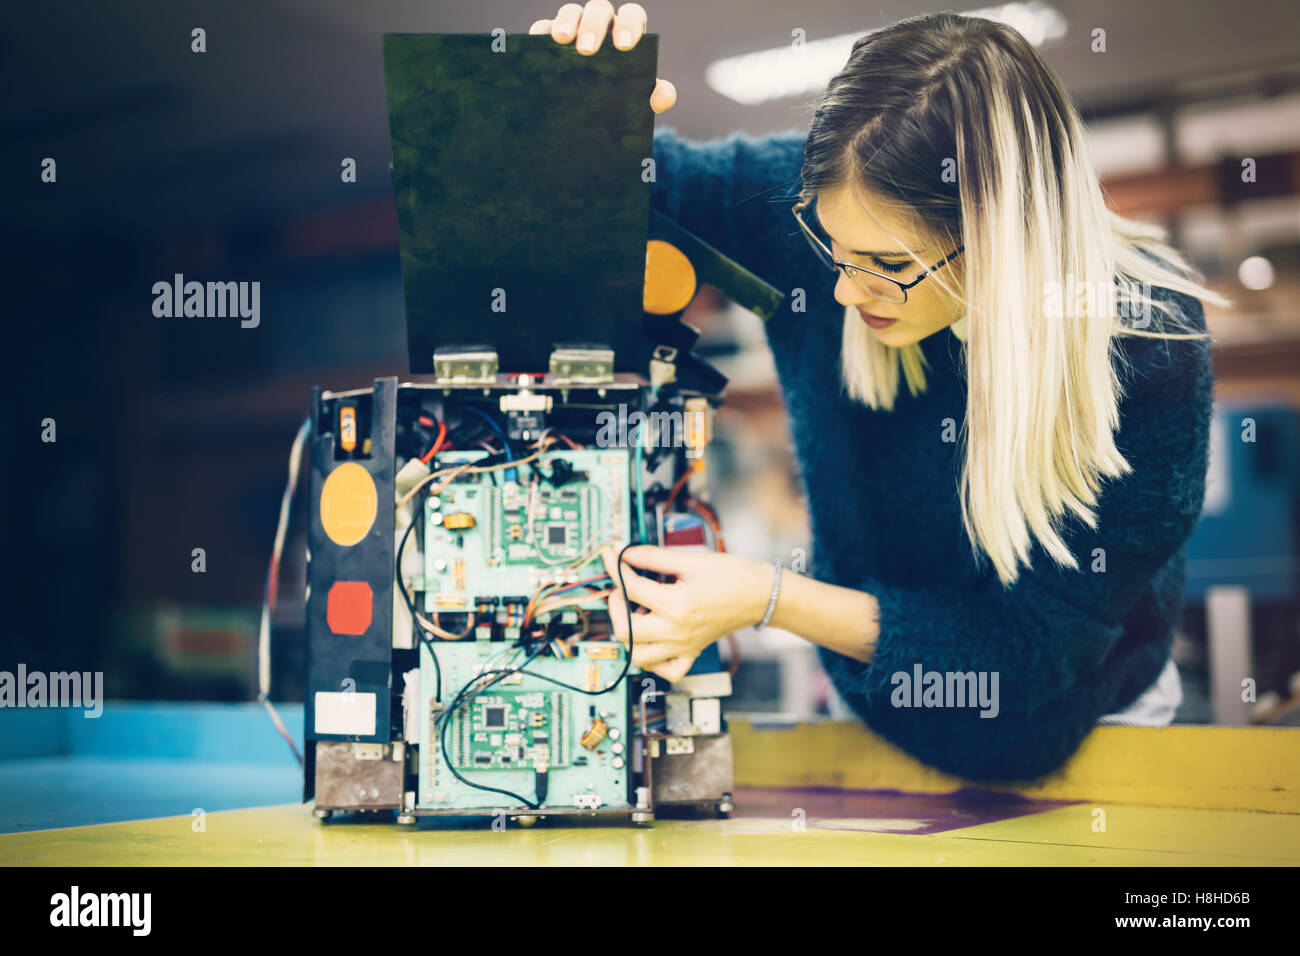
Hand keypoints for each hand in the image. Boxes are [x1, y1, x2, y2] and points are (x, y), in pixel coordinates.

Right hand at [529, 2, 676, 112]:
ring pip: (571, 11)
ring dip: (566, 22)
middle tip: (587, 50)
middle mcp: (601, 23)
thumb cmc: (620, 95)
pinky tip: (539, 44)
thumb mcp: (638, 98)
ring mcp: (574, 26)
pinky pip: (543, 26)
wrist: (591, 111)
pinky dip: (542, 32)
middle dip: (594, 27)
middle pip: (599, 10)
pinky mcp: (549, 36)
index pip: (631, 16)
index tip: (625, 47)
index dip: (629, 26)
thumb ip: (655, 96)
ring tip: (561, 41)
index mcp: (627, 31)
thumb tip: (663, 97)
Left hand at [599, 544, 771, 681]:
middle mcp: (676, 632)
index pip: (630, 588)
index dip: (615, 567)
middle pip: (624, 629)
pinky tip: (651, 640)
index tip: (611, 555)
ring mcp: (683, 647)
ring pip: (637, 655)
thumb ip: (653, 557)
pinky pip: (664, 670)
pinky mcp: (691, 653)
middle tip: (621, 587)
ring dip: (627, 634)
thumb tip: (624, 553)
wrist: (761, 595)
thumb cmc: (732, 575)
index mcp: (676, 605)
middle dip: (614, 605)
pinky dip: (651, 660)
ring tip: (633, 613)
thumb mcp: (690, 560)